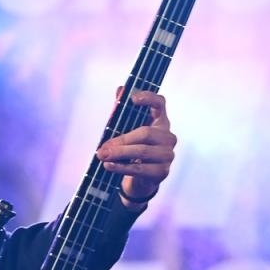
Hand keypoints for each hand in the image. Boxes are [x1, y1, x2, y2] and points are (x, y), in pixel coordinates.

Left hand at [96, 88, 176, 206]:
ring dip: (119, 154)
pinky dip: (121, 167)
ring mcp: (167, 155)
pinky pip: (139, 168)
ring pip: (142, 151)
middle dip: (121, 140)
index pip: (160, 104)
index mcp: (160, 122)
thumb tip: (119, 90)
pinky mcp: (162, 172)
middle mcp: (168, 137)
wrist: (140, 180)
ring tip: (102, 155)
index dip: (149, 98)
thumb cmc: (133, 151)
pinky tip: (108, 165)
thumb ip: (122, 113)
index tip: (133, 98)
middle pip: (145, 133)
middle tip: (102, 148)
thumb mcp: (126, 132)